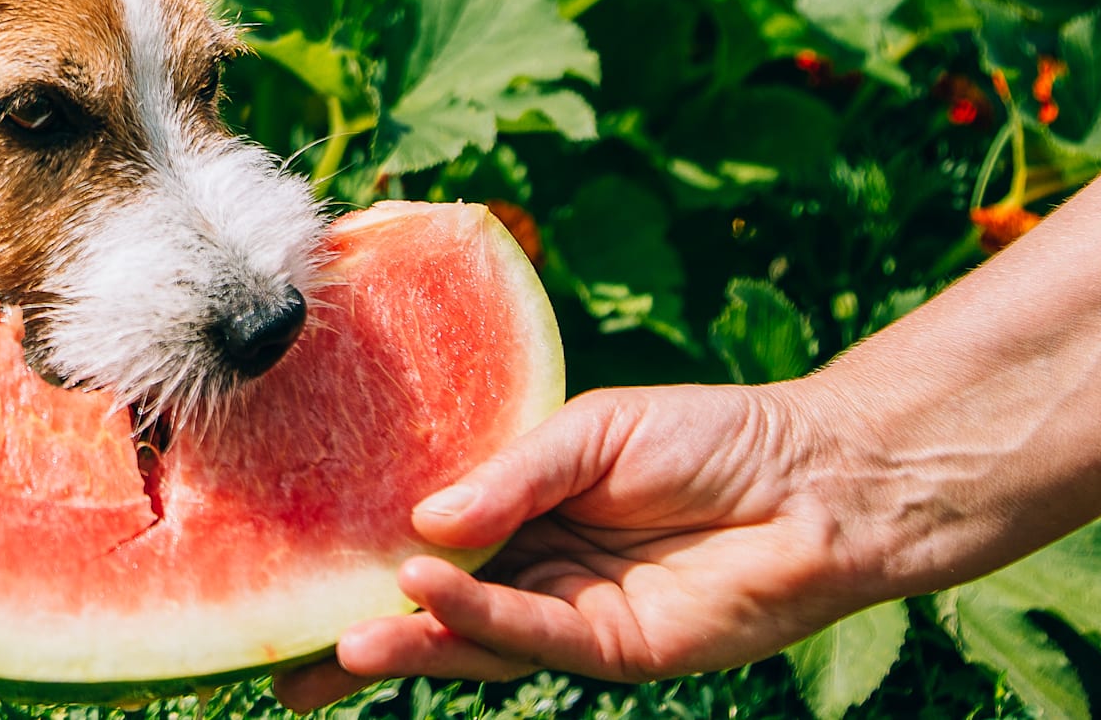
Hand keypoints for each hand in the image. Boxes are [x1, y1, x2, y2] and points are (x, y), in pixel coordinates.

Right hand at [274, 382, 886, 711]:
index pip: (428, 544)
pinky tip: (425, 592)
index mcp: (524, 512)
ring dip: (408, 639)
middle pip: (434, 612)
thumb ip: (508, 478)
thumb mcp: (591, 432)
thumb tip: (420, 526)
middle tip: (282, 669)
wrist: (818, 479)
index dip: (362, 562)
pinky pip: (531, 636)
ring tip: (341, 636)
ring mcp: (574, 614)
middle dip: (361, 640)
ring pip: (472, 639)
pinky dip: (475, 618)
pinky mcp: (618, 649)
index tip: (288, 577)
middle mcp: (537, 570)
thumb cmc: (712, 437)